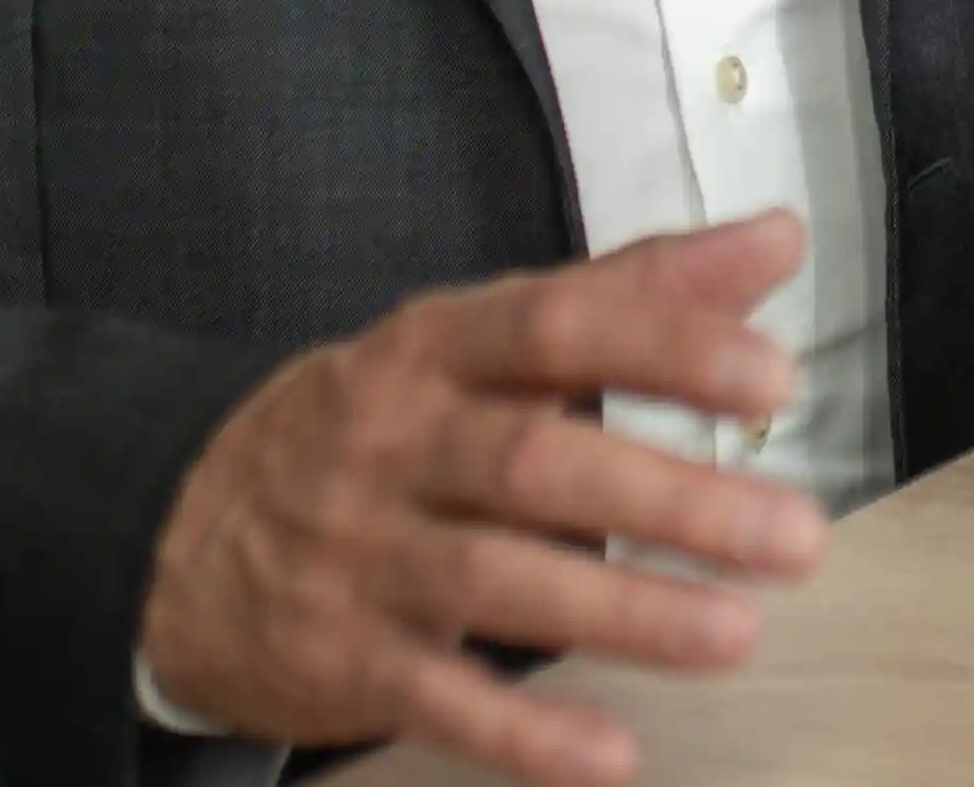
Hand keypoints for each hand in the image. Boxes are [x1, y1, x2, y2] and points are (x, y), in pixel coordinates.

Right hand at [137, 212, 829, 786]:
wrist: (178, 529)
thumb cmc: (386, 423)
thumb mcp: (486, 337)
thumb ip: (636, 290)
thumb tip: (777, 239)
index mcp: (440, 346)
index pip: (560, 324)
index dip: (668, 348)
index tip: (772, 378)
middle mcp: (398, 442)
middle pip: (539, 462)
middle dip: (674, 500)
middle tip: (795, 535)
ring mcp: (362, 554)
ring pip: (495, 580)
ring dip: (624, 612)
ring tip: (736, 632)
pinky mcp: (339, 657)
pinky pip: (433, 698)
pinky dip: (521, 733)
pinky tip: (608, 752)